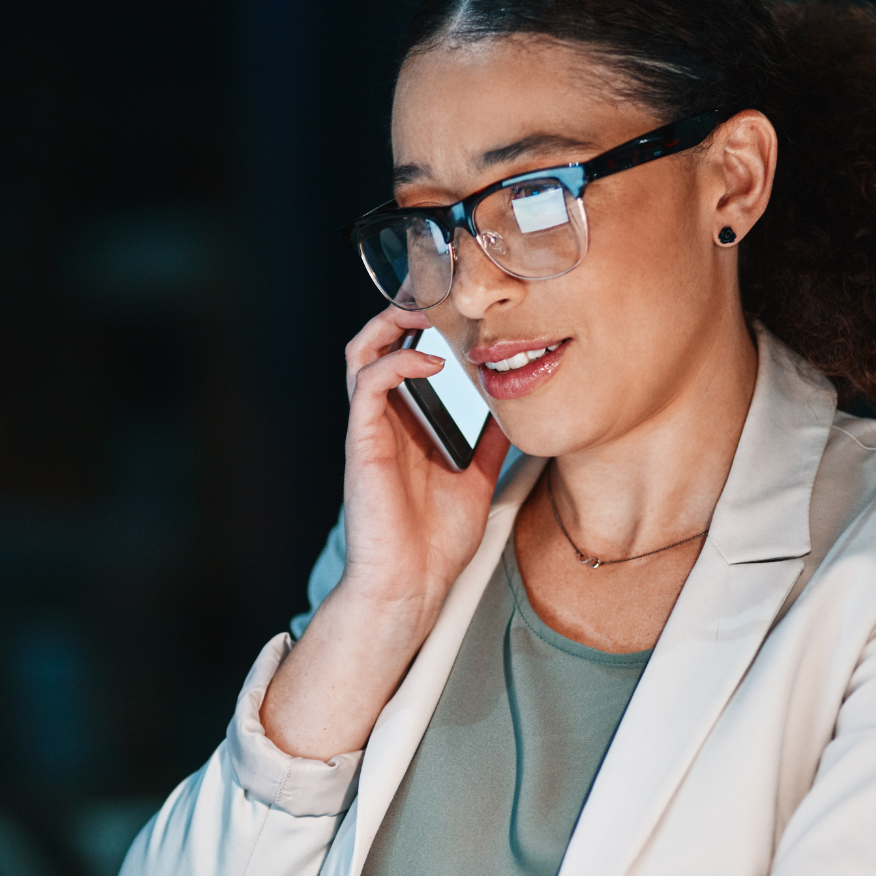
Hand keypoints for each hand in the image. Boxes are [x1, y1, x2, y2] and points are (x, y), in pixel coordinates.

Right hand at [261, 307, 509, 760]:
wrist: (412, 588)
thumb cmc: (435, 543)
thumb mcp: (476, 478)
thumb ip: (488, 442)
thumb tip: (515, 411)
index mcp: (404, 425)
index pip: (400, 354)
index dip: (419, 320)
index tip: (453, 298)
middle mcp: (382, 421)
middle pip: (375, 341)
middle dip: (401, 307)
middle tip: (437, 287)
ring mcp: (369, 431)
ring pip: (361, 353)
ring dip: (390, 322)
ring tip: (425, 309)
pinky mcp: (362, 444)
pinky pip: (369, 385)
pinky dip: (398, 363)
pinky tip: (430, 361)